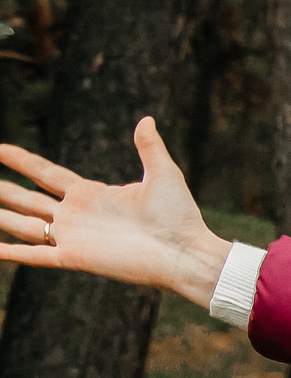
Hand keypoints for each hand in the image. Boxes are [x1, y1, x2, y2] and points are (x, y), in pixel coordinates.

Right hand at [0, 117, 230, 307]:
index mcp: (92, 194)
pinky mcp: (75, 257)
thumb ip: (149, 147)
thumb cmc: (179, 217)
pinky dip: (12, 253)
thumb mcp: (163, 174)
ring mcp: (74, 237)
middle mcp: (77, 215)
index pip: (47, 174)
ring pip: (25, 225)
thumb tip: (147, 120)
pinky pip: (36, 256)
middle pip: (28, 199)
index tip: (0, 148)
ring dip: (1, 217)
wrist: (186, 252)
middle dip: (3, 189)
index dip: (22, 161)